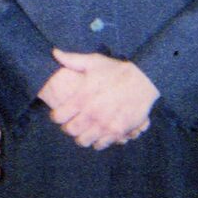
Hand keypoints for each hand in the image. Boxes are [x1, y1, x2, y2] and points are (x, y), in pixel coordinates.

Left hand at [42, 50, 158, 150]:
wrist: (143, 80)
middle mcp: (91, 113)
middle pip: (70, 131)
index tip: (58, 114)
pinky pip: (101, 144)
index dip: (55, 116)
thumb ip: (71, 59)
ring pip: (84, 141)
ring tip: (83, 131)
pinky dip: (97, 142)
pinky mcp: (118, 132)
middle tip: (71, 123)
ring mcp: (105, 124)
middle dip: (68, 128)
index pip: (58, 116)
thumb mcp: (93, 61)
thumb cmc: (116, 70)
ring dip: (81, 137)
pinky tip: (97, 135)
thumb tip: (54, 52)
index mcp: (82, 97)